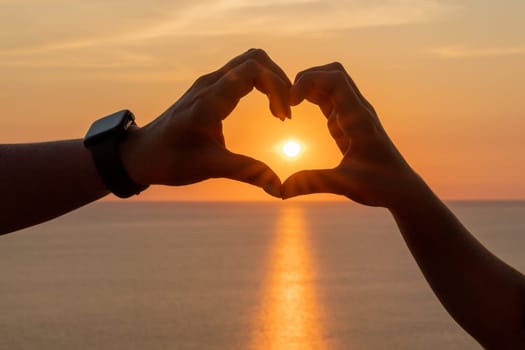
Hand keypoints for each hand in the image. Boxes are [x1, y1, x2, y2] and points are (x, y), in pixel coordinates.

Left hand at [121, 49, 290, 197]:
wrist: (139, 154)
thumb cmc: (169, 160)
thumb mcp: (209, 167)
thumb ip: (246, 172)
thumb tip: (278, 188)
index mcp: (210, 100)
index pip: (253, 70)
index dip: (277, 87)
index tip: (283, 116)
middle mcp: (209, 84)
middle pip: (255, 58)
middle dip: (278, 80)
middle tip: (285, 111)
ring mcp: (207, 84)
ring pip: (248, 62)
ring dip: (270, 80)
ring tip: (279, 110)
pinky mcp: (207, 90)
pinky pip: (240, 73)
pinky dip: (260, 83)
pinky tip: (267, 108)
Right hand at [281, 63, 421, 207]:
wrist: (402, 189)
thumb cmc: (380, 185)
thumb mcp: (344, 184)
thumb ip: (312, 183)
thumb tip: (280, 190)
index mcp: (359, 118)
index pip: (335, 80)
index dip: (309, 81)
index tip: (291, 101)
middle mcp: (358, 110)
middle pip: (333, 73)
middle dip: (307, 78)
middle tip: (287, 99)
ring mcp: (354, 115)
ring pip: (331, 83)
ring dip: (308, 86)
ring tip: (288, 104)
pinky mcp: (348, 123)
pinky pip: (329, 99)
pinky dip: (311, 97)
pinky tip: (296, 110)